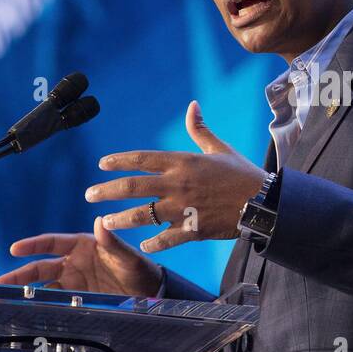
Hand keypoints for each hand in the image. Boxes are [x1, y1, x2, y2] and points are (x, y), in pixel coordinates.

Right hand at [0, 216, 162, 296]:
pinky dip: (41, 306)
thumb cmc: (139, 269)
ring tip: (4, 300)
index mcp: (83, 245)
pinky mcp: (77, 298)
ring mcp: (74, 281)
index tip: (14, 249)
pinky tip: (28, 312)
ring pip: (43, 286)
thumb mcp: (127, 257)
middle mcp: (74, 262)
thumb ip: (112, 242)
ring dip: (25, 292)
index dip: (32, 245)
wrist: (149, 293)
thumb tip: (100, 222)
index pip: (52, 243)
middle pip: (40, 267)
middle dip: (19, 275)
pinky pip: (55, 301)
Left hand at [85, 100, 266, 253]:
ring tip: (104, 222)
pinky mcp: (193, 229)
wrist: (263, 202)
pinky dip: (152, 244)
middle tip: (89, 195)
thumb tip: (192, 105)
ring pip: (143, 215)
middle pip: (134, 187)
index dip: (119, 161)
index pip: (142, 159)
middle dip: (107, 191)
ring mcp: (184, 208)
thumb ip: (200, 129)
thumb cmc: (241, 173)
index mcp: (183, 162)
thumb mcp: (219, 148)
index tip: (102, 164)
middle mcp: (178, 184)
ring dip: (121, 219)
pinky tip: (142, 246)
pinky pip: (166, 239)